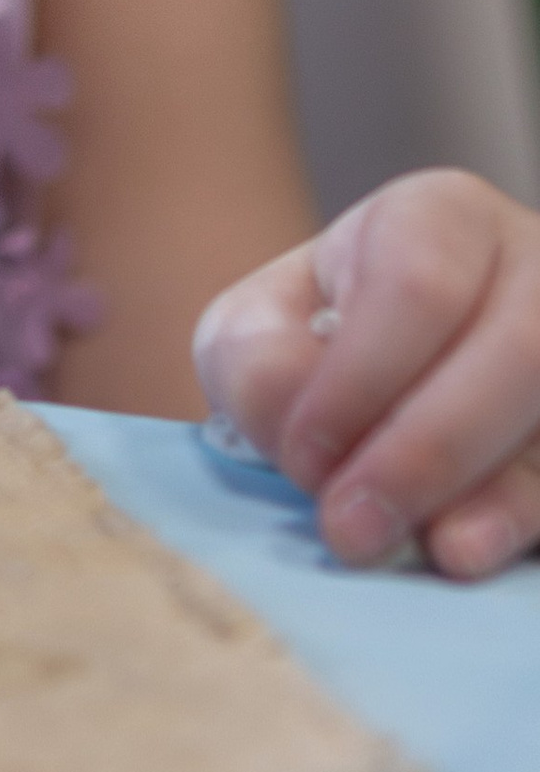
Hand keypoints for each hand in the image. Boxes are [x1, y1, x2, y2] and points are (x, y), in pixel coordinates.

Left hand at [194, 171, 539, 578]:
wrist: (387, 375)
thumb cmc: (320, 339)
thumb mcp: (261, 326)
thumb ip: (258, 365)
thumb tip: (310, 440)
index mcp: (440, 220)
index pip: (418, 284)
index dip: (360, 378)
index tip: (305, 456)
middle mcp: (532, 271)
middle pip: (517, 350)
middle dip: (427, 449)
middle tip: (352, 529)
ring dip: (493, 494)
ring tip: (430, 552)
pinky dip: (525, 518)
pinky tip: (470, 549)